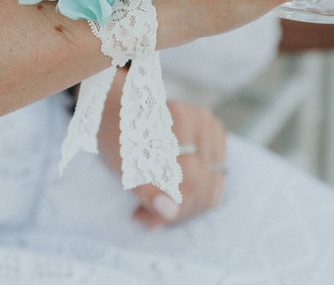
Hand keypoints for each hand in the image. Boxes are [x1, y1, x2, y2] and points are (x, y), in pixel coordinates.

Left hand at [96, 77, 226, 229]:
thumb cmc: (117, 137)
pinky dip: (195, 198)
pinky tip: (170, 200)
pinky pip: (216, 180)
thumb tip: (168, 211)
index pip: (191, 179)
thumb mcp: (123, 165)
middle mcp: (202, 120)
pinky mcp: (216, 140)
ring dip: (185, 208)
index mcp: (179, 118)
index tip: (146, 221)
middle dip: (176, 211)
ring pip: (212, 186)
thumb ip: (147, 189)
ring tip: (155, 211)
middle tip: (147, 219)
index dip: (173, 208)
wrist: (117, 113)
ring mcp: (212, 128)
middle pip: (203, 183)